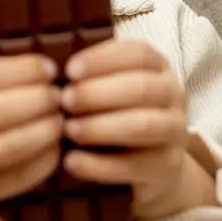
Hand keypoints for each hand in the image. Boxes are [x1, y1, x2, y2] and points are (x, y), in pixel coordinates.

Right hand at [0, 54, 64, 207]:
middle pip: (7, 109)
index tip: (48, 67)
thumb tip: (36, 70)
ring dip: (48, 129)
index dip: (25, 69)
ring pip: (17, 144)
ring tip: (60, 119)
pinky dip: (45, 160)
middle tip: (59, 95)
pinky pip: (20, 176)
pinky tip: (54, 148)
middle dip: (42, 98)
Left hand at [59, 39, 216, 218]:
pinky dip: (100, 165)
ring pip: (142, 125)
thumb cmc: (116, 111)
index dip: (102, 60)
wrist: (149, 163)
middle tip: (64, 100)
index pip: (137, 54)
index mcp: (157, 66)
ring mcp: (175, 132)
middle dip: (98, 93)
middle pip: (141, 88)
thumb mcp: (107, 86)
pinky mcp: (167, 167)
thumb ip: (88, 75)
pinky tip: (72, 162)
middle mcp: (173, 94)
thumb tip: (46, 70)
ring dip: (100, 126)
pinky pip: (135, 165)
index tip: (69, 70)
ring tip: (68, 130)